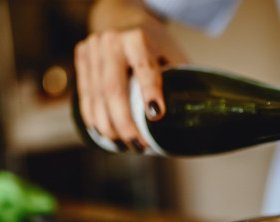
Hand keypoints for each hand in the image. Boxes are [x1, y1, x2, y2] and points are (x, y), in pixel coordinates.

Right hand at [74, 0, 187, 151]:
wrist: (122, 18)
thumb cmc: (155, 42)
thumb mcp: (172, 52)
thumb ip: (181, 79)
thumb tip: (197, 115)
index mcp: (138, 37)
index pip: (144, 69)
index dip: (149, 92)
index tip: (156, 114)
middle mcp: (112, 41)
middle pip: (114, 90)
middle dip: (125, 123)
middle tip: (138, 145)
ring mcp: (93, 48)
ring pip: (96, 96)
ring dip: (108, 126)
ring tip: (122, 146)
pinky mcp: (82, 57)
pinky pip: (85, 94)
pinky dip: (93, 117)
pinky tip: (103, 133)